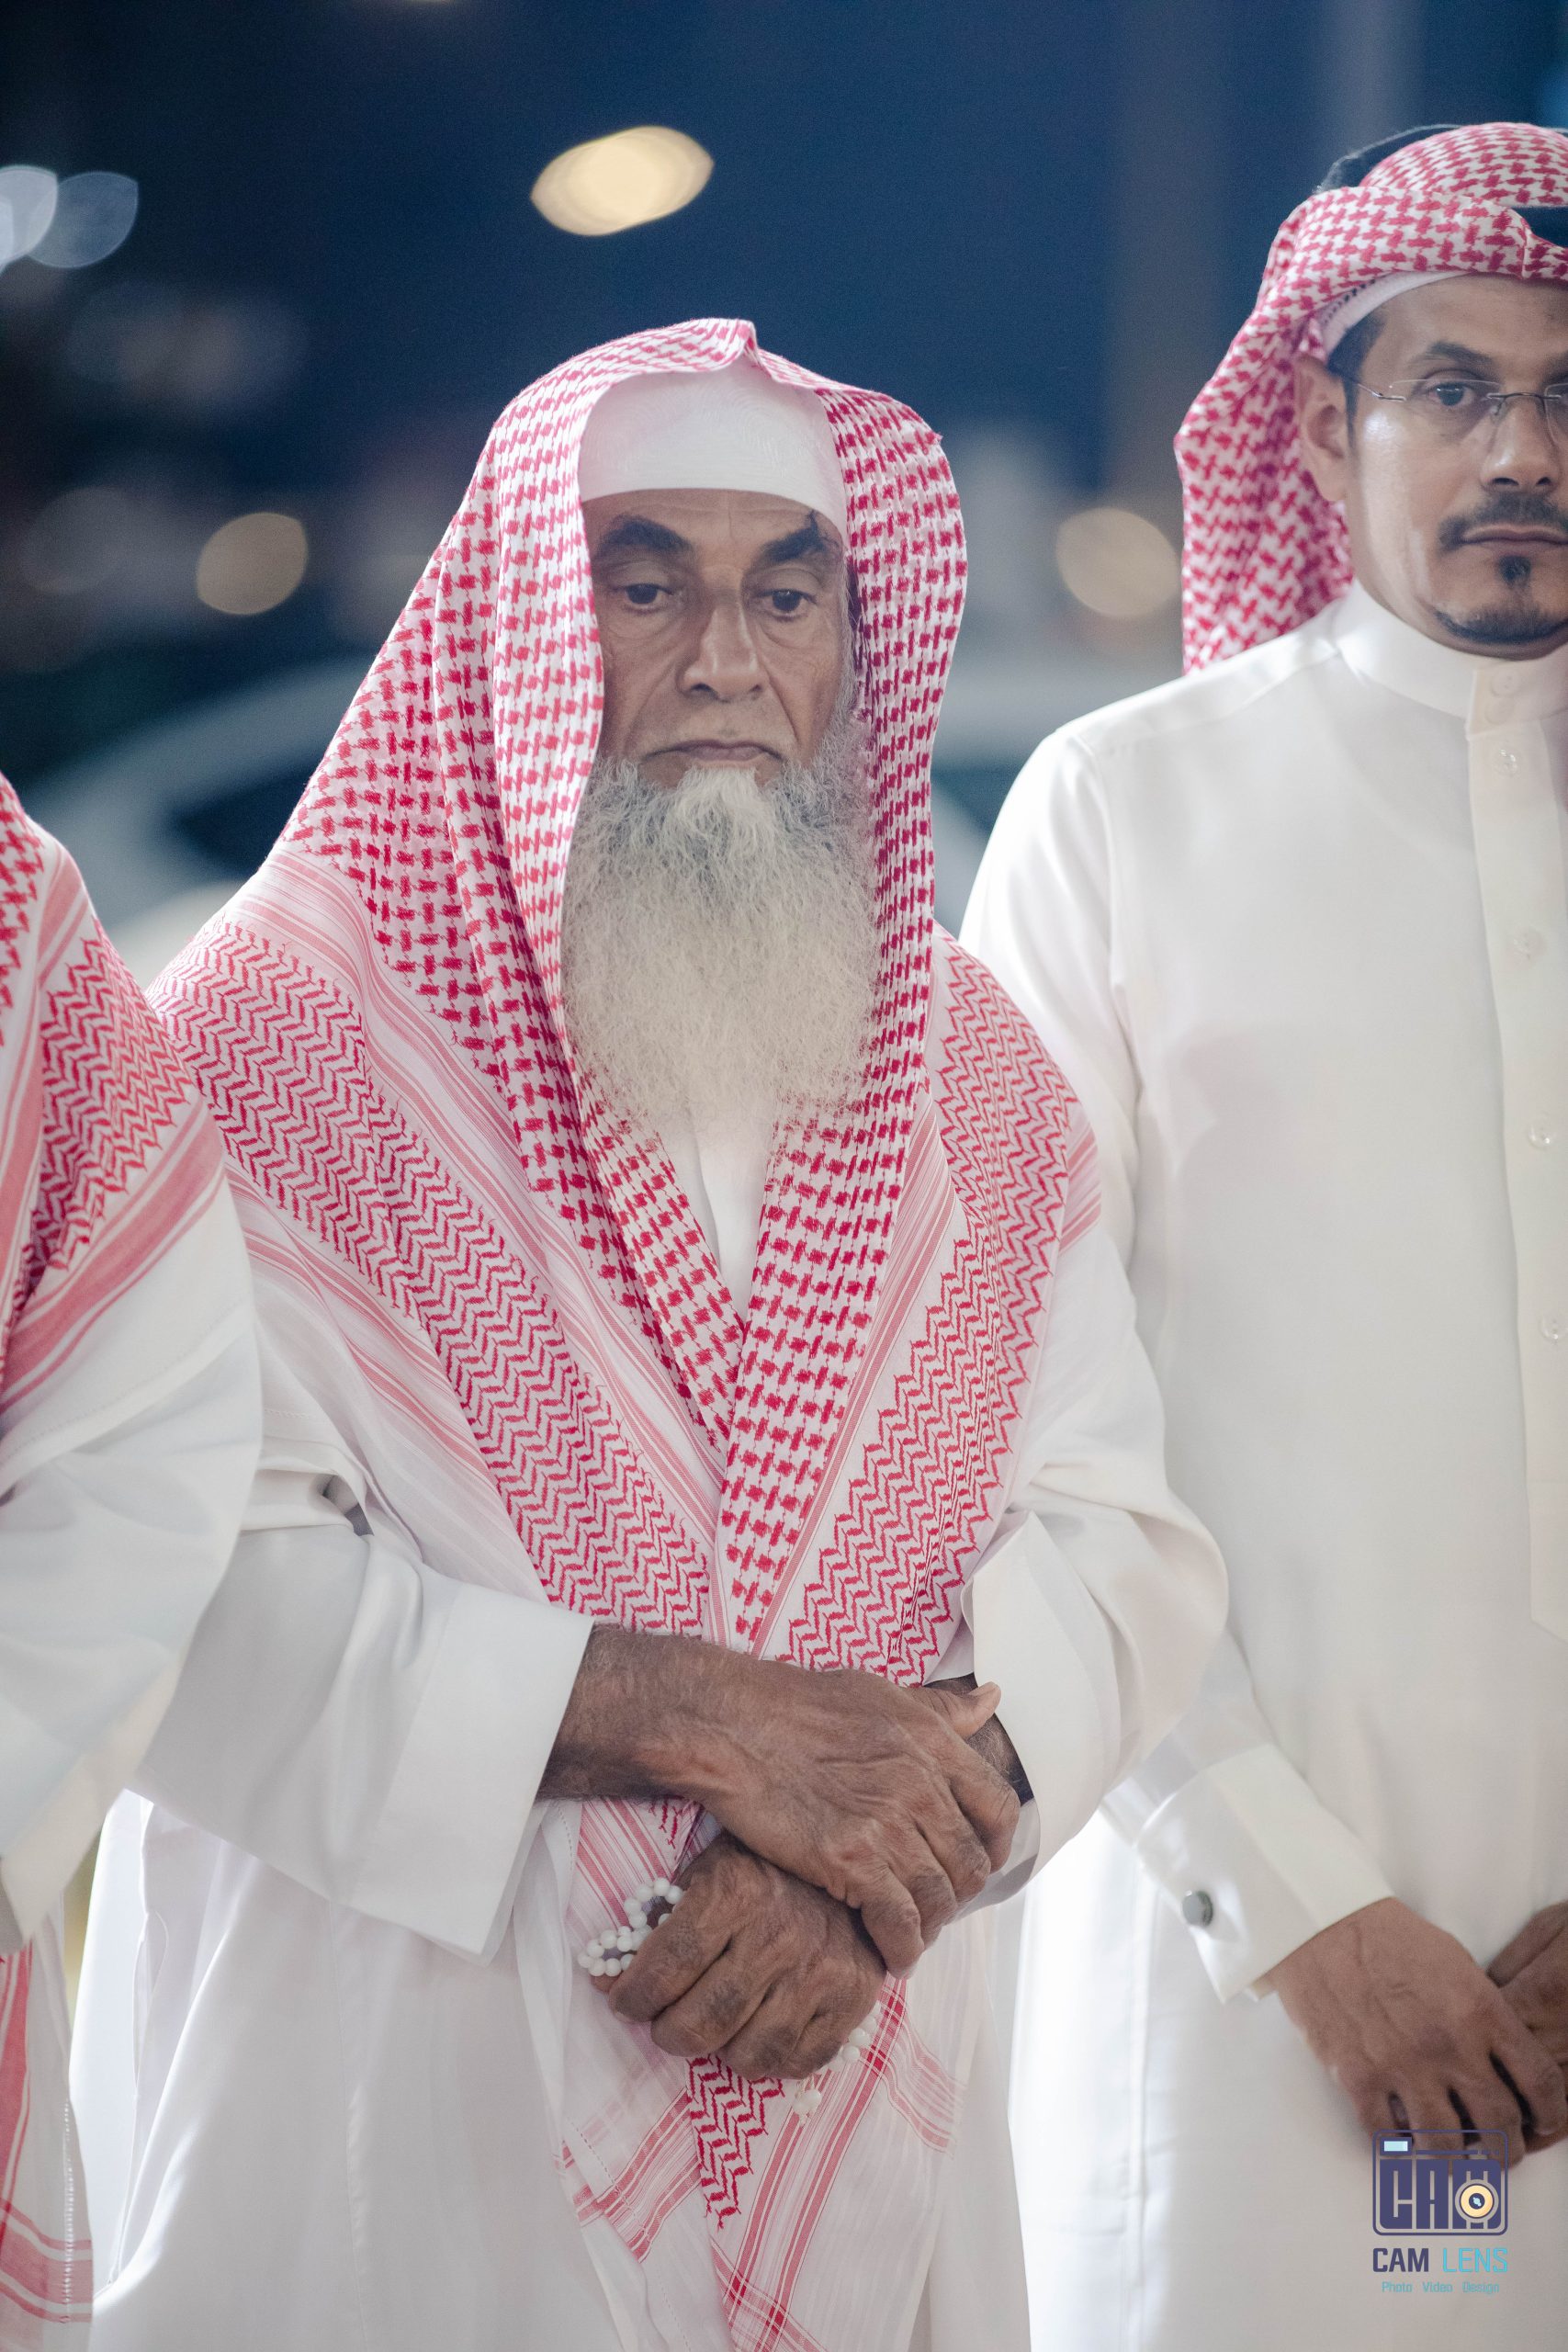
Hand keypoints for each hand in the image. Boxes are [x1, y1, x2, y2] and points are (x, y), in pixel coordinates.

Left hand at [603, 1832, 884, 2079]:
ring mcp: (821, 1970)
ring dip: (719, 2053)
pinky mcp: (854, 1999)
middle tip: (664, 2025)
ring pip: (750, 2053)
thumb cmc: (764, 1869)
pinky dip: (768, 2062)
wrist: (853, 1861)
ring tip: (712, 2033)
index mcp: (736, 1891)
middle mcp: (779, 1933)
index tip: (624, 2003)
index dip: (634, 1996)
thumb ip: (657, 1922)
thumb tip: (602, 1976)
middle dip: (669, 2033)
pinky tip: (754, 2037)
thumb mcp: (708, 1872)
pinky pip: (799, 2061)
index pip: (668, 1965)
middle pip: (704, 2020)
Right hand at [692, 1663, 1018, 1972]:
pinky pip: (899, 1921)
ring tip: (911, 1934)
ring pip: (938, 1898)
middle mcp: (920, 1784)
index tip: (980, 1861)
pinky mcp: (850, 1859)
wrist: (732, 1724)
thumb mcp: (882, 1691)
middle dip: (958, 1893)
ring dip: (929, 1925)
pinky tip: (892, 1954)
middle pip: (971, 1863)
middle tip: (935, 1905)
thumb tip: (993, 1699)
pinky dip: (902, 1947)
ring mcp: (886, 1823)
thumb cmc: (797, 1703)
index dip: (996, 1845)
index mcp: (933, 1741)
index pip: (997, 1807)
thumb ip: (942, 1707)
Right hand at [1267, 1897, 1566, 2162]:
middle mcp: (1449, 2047)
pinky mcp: (1358, 2078)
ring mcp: (1403, 2066)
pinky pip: (1387, 2138)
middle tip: (1501, 2150)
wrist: (1324, 1923)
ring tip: (1451, 2151)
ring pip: (1446, 2146)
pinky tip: (1400, 2134)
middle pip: (1500, 2126)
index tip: (1544, 2123)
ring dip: (1453, 2156)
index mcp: (1481, 2012)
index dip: (1551, 2114)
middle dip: (1507, 2149)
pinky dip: (1396, 2145)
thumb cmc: (1391, 1937)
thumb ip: (1486, 2014)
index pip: (1541, 2082)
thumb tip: (1502, 2061)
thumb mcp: (1457, 1963)